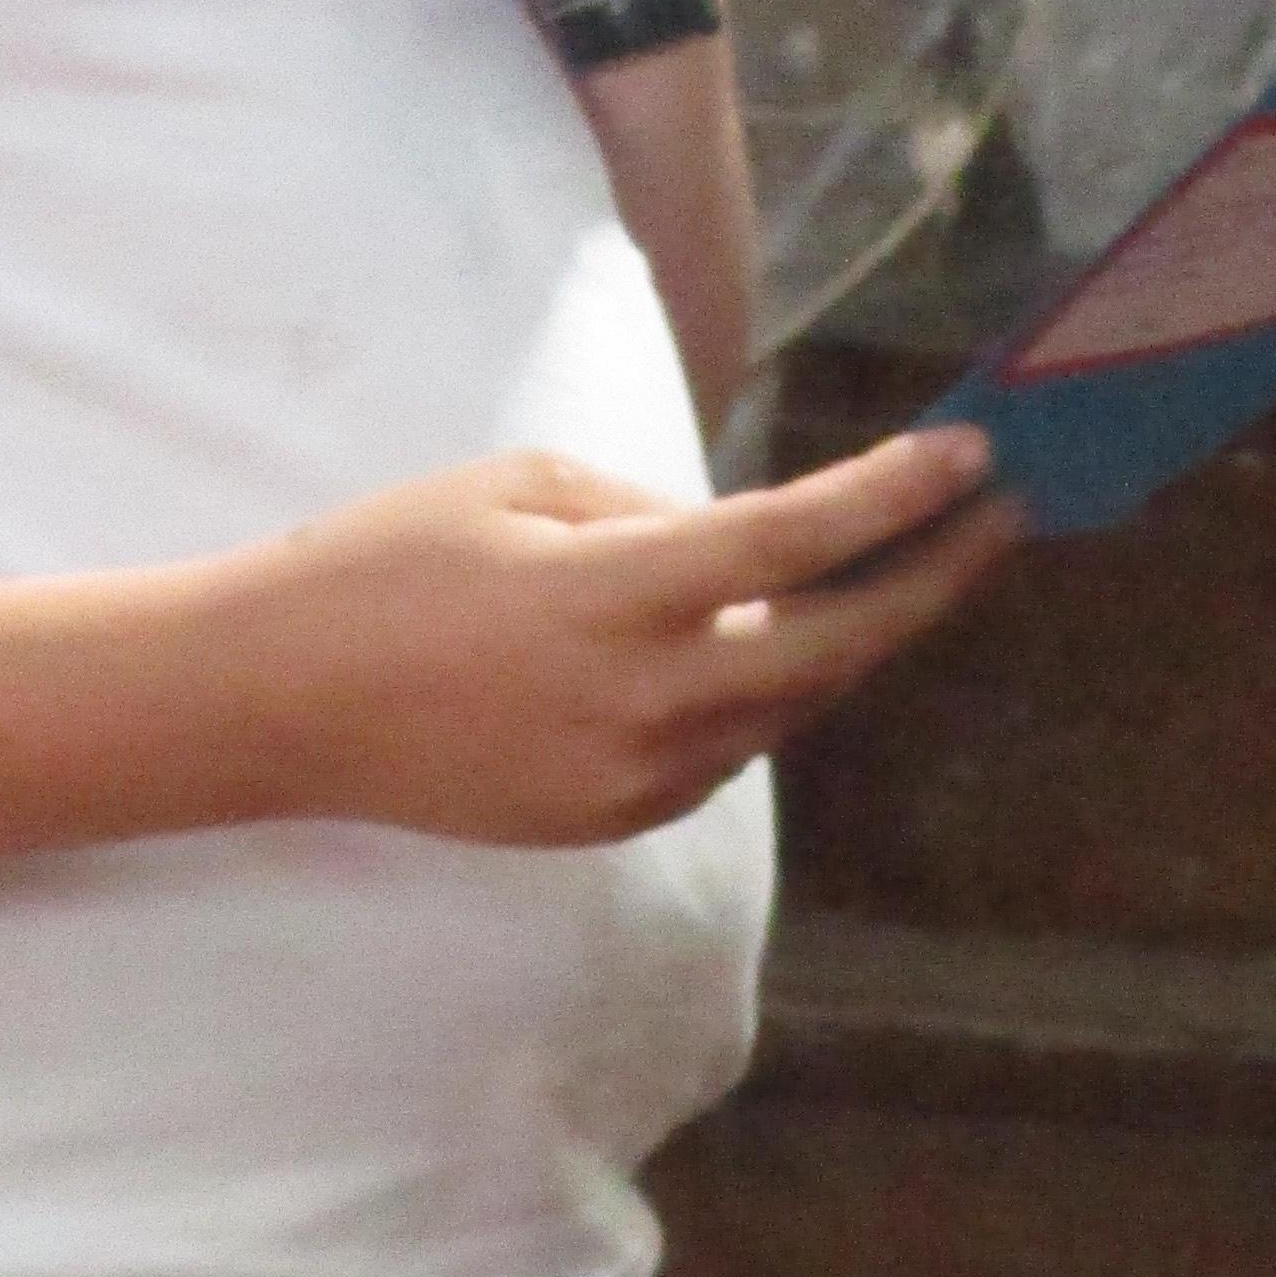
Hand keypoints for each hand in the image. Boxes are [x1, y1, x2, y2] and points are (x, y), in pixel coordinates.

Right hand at [246, 422, 1018, 841]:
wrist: (278, 704)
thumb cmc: (384, 563)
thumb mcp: (517, 487)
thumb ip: (644, 510)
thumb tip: (737, 544)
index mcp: (616, 598)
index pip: (797, 542)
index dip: (899, 496)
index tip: (975, 455)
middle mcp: (644, 703)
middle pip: (835, 649)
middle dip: (931, 581)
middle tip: (997, 519)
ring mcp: (631, 778)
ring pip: (786, 707)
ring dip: (847, 637)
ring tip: (901, 565)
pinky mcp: (610, 821)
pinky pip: (723, 750)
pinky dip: (760, 692)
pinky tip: (766, 639)